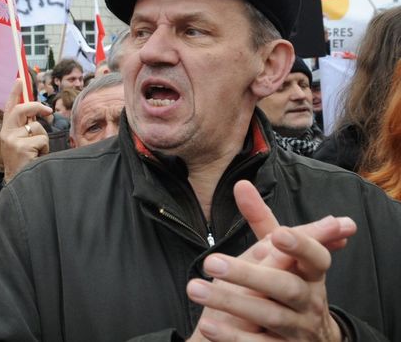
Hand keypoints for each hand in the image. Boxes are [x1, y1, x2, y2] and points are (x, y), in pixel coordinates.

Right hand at [0, 80, 50, 181]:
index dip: (14, 92)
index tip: (20, 80)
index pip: (9, 107)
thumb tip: (37, 114)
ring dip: (43, 139)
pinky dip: (44, 149)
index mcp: (6, 130)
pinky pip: (42, 140)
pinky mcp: (22, 147)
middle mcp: (6, 133)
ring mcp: (13, 140)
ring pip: (37, 128)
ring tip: (37, 152)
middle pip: (23, 109)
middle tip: (48, 111)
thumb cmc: (22, 163)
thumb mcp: (19, 143)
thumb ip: (25, 128)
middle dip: (37, 107)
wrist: (18, 183)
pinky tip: (37, 158)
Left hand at [187, 181, 353, 340]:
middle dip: (249, 275)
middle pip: (284, 287)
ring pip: (268, 317)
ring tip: (194, 288)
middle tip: (210, 262)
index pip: (316, 258)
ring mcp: (298, 331)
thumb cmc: (283, 284)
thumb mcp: (278, 255)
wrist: (299, 341)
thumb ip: (261, 221)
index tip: (279, 234)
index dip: (302, 245)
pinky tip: (208, 325)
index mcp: (311, 274)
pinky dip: (232, 336)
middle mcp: (309, 303)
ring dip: (230, 302)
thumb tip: (241, 184)